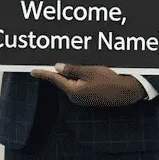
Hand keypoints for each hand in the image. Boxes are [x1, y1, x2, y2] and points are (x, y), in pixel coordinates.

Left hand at [30, 63, 145, 107]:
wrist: (125, 92)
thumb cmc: (109, 80)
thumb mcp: (89, 71)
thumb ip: (72, 69)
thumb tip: (57, 67)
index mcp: (73, 90)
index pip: (55, 79)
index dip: (43, 73)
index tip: (32, 70)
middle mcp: (75, 97)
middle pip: (63, 80)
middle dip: (59, 71)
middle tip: (54, 60)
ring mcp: (83, 99)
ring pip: (71, 83)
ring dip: (71, 74)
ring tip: (74, 64)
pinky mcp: (89, 98)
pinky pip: (79, 86)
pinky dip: (79, 78)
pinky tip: (84, 71)